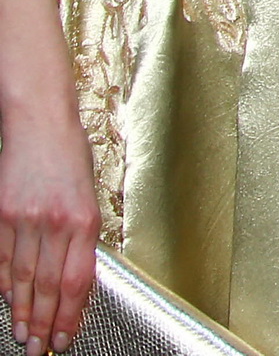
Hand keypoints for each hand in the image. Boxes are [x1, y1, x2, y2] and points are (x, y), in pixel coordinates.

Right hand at [0, 91, 96, 354]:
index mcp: (84, 220)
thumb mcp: (90, 198)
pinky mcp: (2, 214)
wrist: (42, 125)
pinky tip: (9, 302)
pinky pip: (2, 258)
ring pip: (24, 277)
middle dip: (46, 322)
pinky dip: (6, 284)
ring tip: (24, 334)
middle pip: (49, 285)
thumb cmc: (71, 159)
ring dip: (24, 310)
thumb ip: (82, 240)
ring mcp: (25, 220)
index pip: (78, 280)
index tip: (67, 336)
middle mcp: (55, 223)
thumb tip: (76, 282)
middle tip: (41, 349)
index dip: (71, 314)